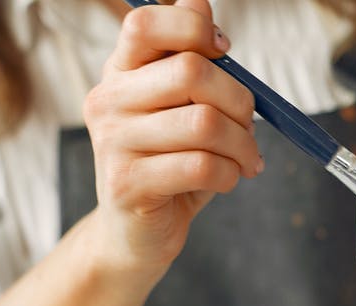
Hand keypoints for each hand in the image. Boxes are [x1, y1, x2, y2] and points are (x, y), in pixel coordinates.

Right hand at [84, 0, 260, 272]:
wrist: (137, 233)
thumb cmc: (168, 164)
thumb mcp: (181, 106)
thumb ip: (189, 56)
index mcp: (119, 73)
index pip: (146, 23)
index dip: (194, 27)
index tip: (224, 52)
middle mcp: (107, 101)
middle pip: (190, 71)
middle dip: (238, 99)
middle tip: (249, 125)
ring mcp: (112, 143)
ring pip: (204, 123)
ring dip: (242, 144)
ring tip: (245, 159)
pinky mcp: (127, 184)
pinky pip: (201, 165)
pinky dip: (230, 173)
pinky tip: (229, 179)